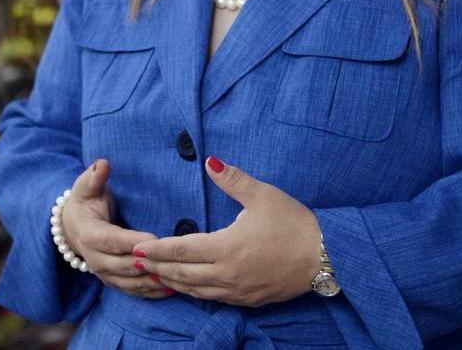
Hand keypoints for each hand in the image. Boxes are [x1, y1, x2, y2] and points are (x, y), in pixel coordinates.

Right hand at [61, 159, 170, 298]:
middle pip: (123, 265)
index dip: (131, 241)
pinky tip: (171, 288)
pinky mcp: (113, 281)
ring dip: (152, 281)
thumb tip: (102, 163)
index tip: (154, 239)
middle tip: (173, 260)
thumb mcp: (86, 186)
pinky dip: (151, 292)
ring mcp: (103, 273)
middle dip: (148, 264)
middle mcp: (94, 258)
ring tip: (177, 277)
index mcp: (89, 234)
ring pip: (129, 282)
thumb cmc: (85, 201)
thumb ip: (94, 176)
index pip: (111, 240)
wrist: (72, 227)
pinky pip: (132, 291)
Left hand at [130, 155, 321, 306]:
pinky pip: (214, 299)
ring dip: (173, 283)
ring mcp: (238, 291)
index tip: (137, 249)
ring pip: (196, 291)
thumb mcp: (263, 196)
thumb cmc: (294, 223)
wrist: (325, 257)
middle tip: (136, 263)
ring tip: (156, 276)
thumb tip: (209, 161)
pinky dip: (195, 292)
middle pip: (182, 275)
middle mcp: (227, 274)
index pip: (181, 251)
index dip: (157, 250)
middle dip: (157, 268)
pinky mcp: (249, 300)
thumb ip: (232, 179)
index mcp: (226, 248)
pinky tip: (190, 287)